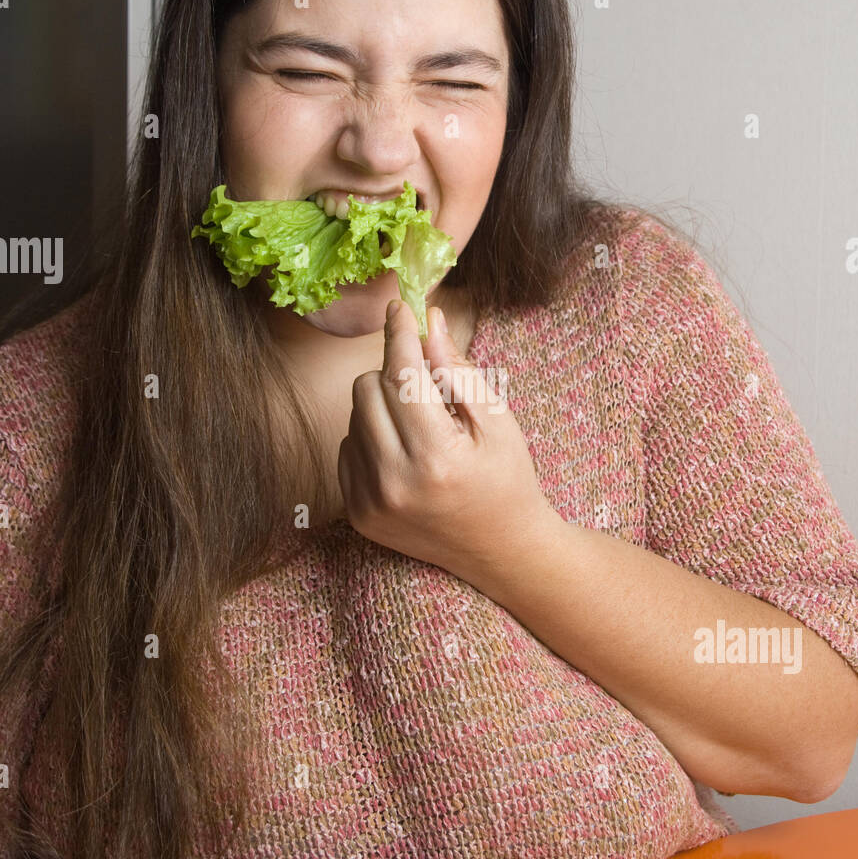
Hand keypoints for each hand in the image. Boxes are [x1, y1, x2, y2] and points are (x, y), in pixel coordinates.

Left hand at [337, 297, 558, 583]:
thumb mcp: (497, 421)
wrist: (501, 551)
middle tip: (428, 385)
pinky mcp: (357, 513)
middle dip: (395, 373)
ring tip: (422, 427)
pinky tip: (406, 454)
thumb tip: (428, 321)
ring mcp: (370, 502)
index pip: (402, 375)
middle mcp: (395, 482)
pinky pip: (348, 447)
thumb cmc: (508, 480)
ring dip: (383, 406)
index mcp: (437, 457)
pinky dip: (372, 438)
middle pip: (368, 388)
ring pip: (353, 415)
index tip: (401, 306)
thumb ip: (458, 370)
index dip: (400, 333)